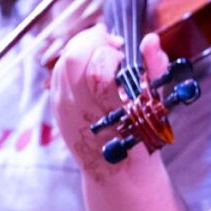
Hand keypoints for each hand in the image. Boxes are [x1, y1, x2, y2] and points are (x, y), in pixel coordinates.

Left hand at [49, 23, 170, 174]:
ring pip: (62, 61)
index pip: (98, 65)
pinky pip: (57, 73)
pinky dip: (73, 61)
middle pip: (73, 57)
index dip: (110, 48)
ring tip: (100, 53)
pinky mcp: (56, 108)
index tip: (122, 49)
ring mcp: (63, 108)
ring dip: (82, 49)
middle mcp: (80, 106)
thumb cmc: (140, 136)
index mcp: (109, 106)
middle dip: (93, 40)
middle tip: (110, 43)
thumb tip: (151, 39)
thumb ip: (154, 67)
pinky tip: (89, 66)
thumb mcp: (154, 102)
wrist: (116, 171)